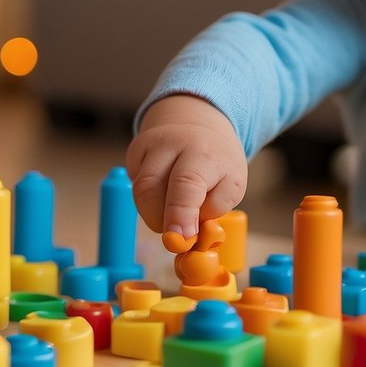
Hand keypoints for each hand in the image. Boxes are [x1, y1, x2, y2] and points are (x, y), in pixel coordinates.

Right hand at [126, 95, 247, 238]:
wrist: (203, 127)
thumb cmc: (218, 165)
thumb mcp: (230, 188)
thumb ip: (212, 211)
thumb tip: (186, 236)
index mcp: (206, 154)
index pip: (186, 185)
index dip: (179, 215)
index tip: (178, 239)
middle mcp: (176, 143)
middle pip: (152, 187)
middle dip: (159, 219)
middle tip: (174, 235)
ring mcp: (152, 143)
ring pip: (140, 188)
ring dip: (152, 212)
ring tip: (172, 214)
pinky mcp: (136, 148)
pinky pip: (135, 181)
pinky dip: (146, 198)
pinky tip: (163, 192)